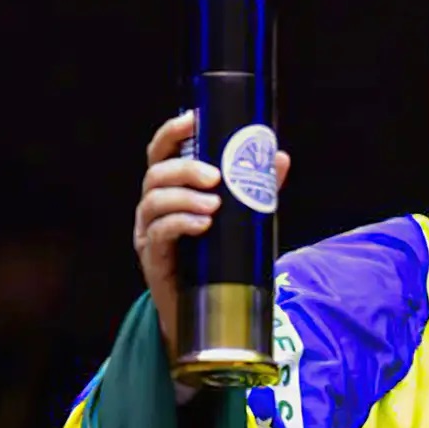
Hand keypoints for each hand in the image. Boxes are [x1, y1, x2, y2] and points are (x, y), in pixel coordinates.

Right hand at [133, 111, 290, 358]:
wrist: (207, 307)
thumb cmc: (220, 254)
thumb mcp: (241, 217)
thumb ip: (258, 188)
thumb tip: (280, 157)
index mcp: (171, 188)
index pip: (162, 152)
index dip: (172, 132)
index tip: (193, 120)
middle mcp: (153, 205)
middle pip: (157, 174)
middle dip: (186, 169)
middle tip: (216, 177)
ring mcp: (148, 231)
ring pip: (154, 202)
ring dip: (185, 198)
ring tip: (215, 205)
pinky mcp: (152, 258)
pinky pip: (158, 235)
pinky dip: (181, 225)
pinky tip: (203, 225)